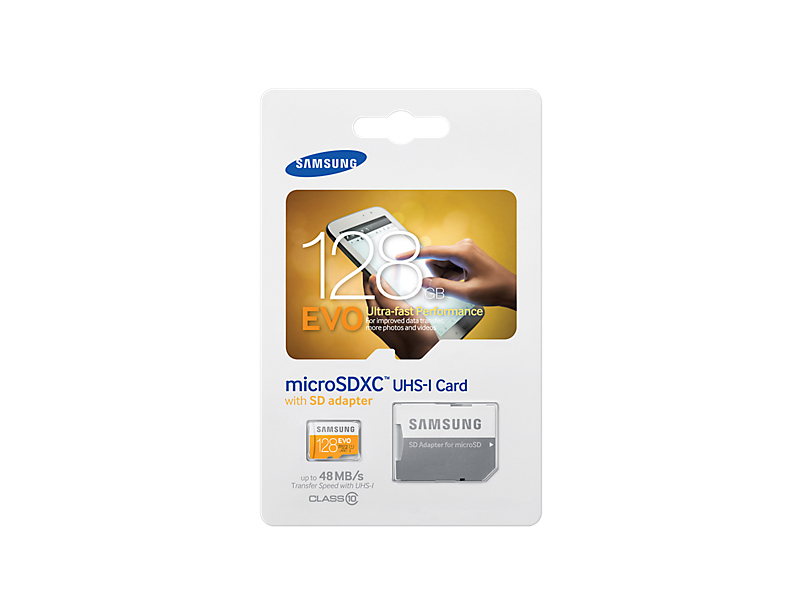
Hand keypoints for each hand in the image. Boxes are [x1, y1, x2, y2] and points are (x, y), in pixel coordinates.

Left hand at [363, 273, 438, 358]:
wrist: (425, 356)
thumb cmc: (415, 338)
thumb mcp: (401, 312)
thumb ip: (386, 296)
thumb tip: (374, 280)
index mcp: (376, 314)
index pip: (367, 289)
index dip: (368, 275)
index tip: (370, 265)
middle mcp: (378, 320)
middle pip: (374, 295)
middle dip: (377, 282)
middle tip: (380, 269)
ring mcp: (387, 324)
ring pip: (383, 302)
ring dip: (387, 290)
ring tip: (391, 280)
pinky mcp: (396, 327)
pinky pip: (391, 309)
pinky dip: (395, 300)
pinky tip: (402, 298)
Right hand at [398, 239, 516, 309]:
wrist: (510, 289)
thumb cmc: (494, 289)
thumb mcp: (465, 292)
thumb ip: (442, 287)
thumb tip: (425, 282)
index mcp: (463, 252)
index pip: (432, 252)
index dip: (413, 255)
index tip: (400, 256)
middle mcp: (463, 246)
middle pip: (436, 259)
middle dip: (439, 274)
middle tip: (455, 284)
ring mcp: (464, 249)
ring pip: (441, 263)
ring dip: (446, 275)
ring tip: (462, 283)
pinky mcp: (465, 253)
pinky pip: (448, 264)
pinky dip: (451, 274)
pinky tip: (463, 280)